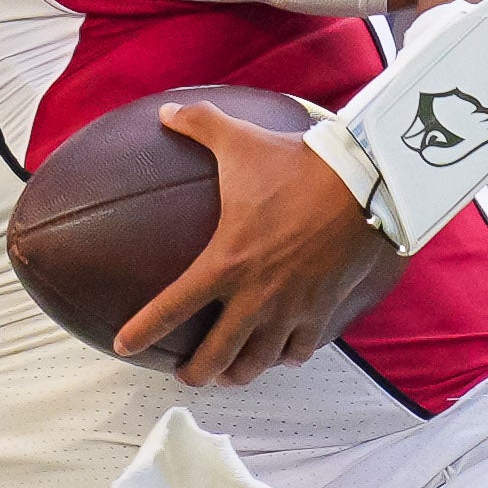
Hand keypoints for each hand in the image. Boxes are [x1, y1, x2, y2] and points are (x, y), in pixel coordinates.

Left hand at [114, 98, 395, 385]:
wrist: (363, 183)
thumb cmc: (298, 164)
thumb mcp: (240, 140)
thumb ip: (197, 126)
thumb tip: (166, 112)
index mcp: (224, 263)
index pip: (170, 308)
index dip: (142, 331)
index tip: (124, 345)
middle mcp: (254, 296)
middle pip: (216, 356)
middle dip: (196, 373)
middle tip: (186, 375)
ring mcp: (290, 308)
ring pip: (258, 362)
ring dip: (239, 373)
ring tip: (229, 375)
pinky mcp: (322, 310)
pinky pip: (301, 349)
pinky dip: (287, 356)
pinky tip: (282, 354)